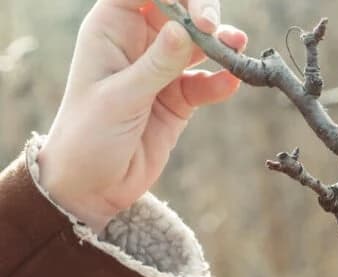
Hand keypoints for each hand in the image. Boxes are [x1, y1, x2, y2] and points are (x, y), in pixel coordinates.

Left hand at [37, 0, 247, 232]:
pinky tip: (230, 84)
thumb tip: (184, 30)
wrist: (92, 186)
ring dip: (221, 44)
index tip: (195, 13)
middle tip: (216, 31)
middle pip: (179, 9)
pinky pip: (207, 81)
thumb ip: (155, 65)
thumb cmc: (89, 136)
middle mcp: (138, 42)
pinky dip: (221, 81)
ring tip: (237, 48)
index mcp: (111, 29)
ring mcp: (161, 70)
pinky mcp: (179, 98)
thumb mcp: (120, 99)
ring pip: (199, 43)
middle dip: (203, 13)